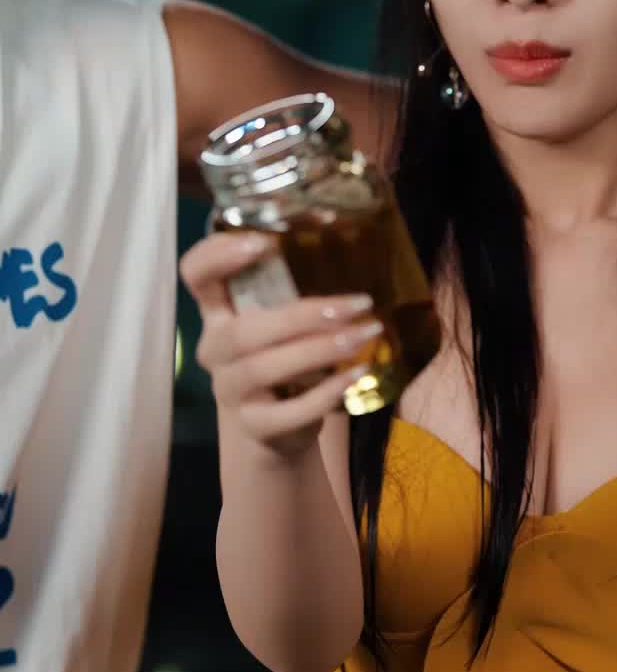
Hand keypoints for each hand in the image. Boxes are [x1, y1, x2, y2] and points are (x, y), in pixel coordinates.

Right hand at [180, 231, 384, 459]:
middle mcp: (216, 350)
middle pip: (243, 331)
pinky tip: (356, 374)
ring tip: (365, 335)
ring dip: (321, 350)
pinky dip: (326, 393)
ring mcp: (230, 391)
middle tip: (359, 304)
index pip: (196, 275)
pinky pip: (289, 411)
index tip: (263, 242)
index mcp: (218, 314)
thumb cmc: (283, 362)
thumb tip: (350, 249)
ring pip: (264, 368)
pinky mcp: (254, 426)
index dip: (217, 255)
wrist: (277, 429)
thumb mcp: (282, 323)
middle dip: (303, 315)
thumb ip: (293, 293)